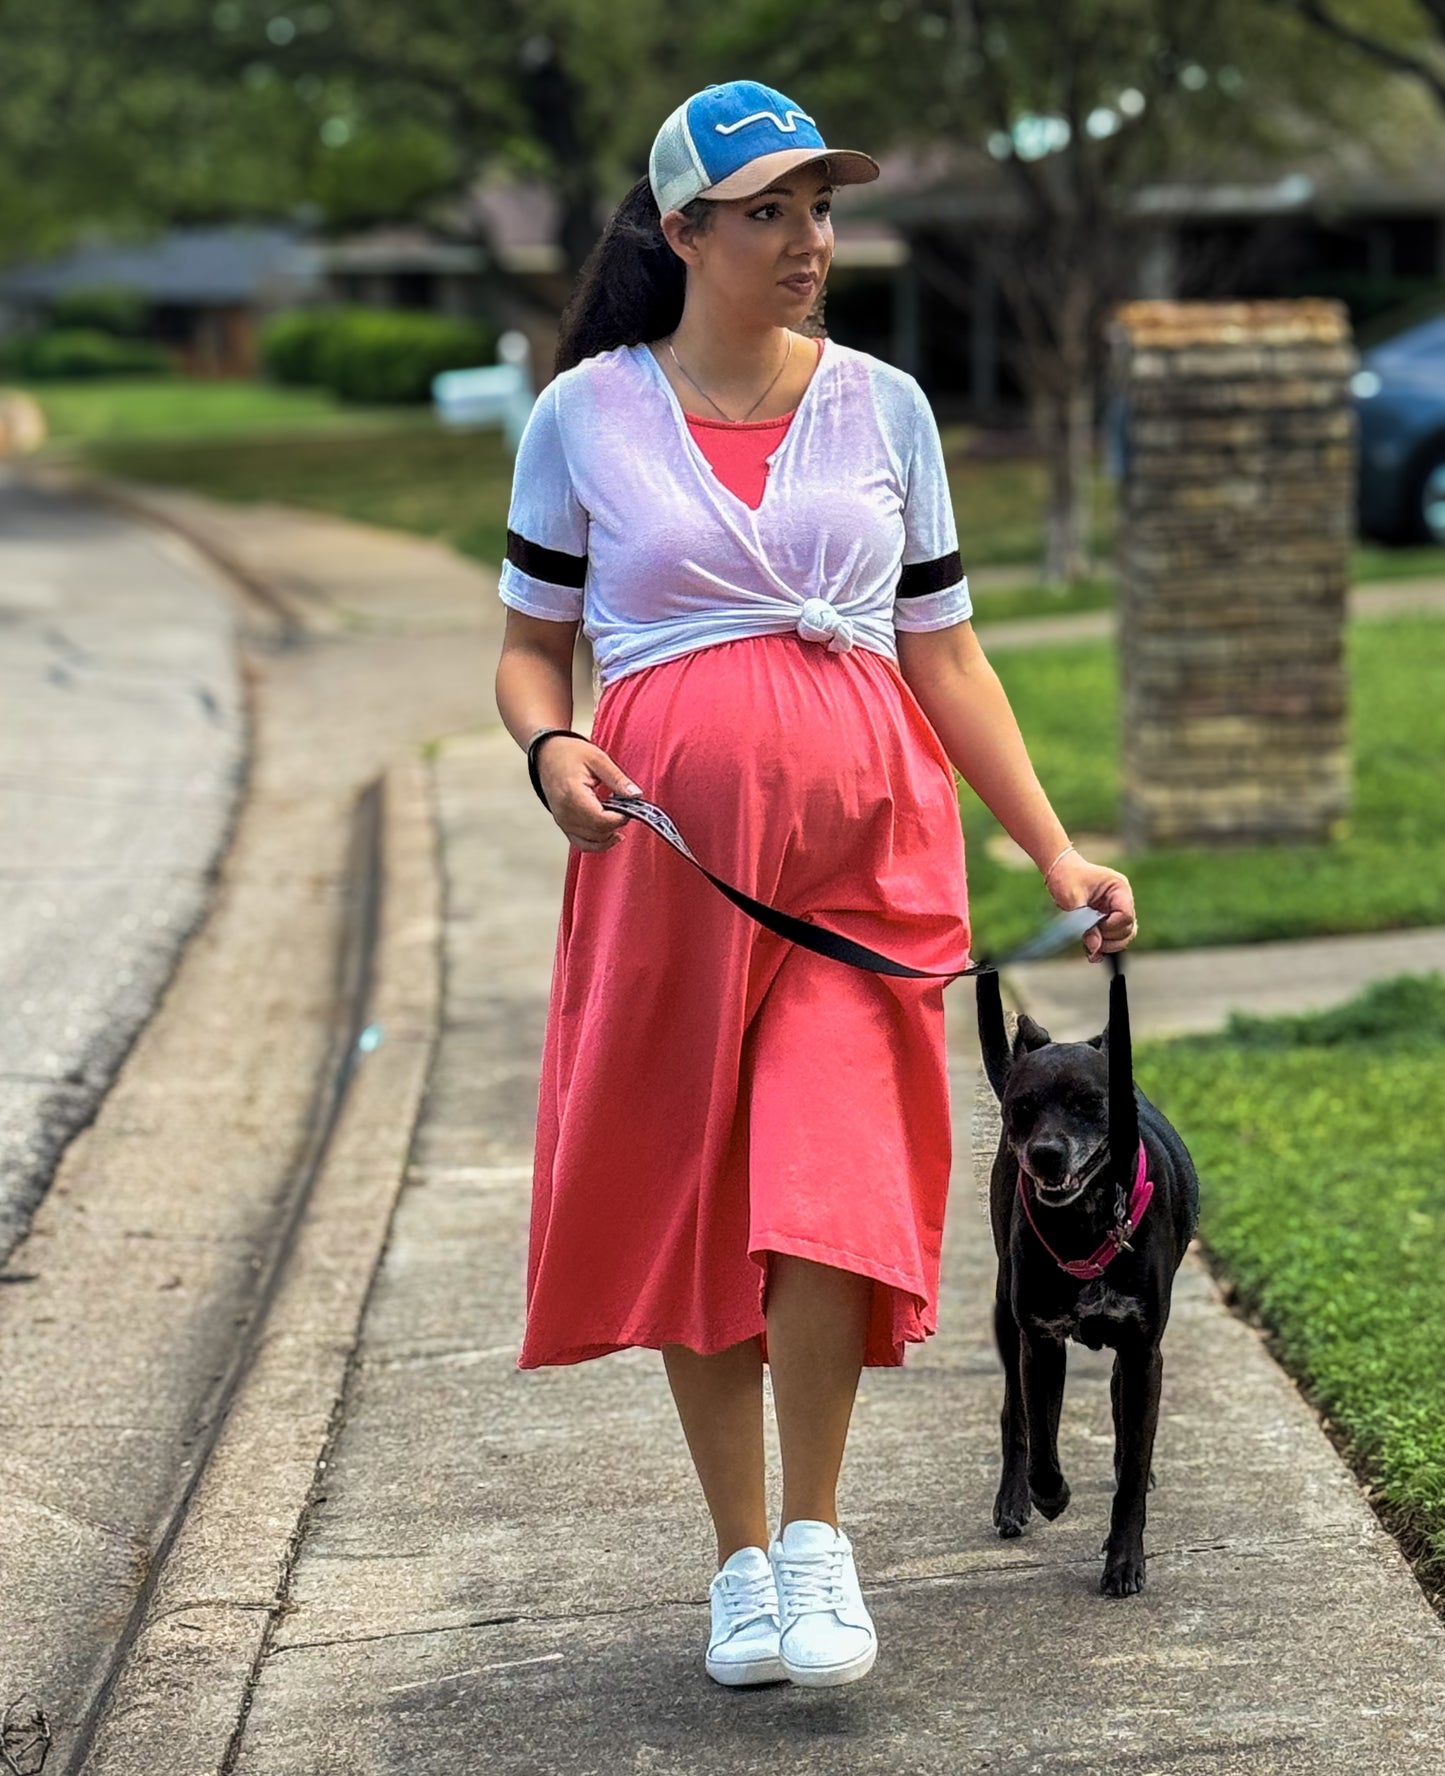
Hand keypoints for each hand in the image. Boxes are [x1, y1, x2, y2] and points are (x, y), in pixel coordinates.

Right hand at [537, 736, 640, 852]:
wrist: (547, 754)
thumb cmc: (569, 753)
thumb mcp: (598, 759)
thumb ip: (617, 779)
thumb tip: (636, 795)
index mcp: (573, 795)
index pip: (602, 820)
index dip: (621, 817)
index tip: (630, 806)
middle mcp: (565, 813)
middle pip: (598, 833)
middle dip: (617, 824)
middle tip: (626, 807)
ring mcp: (562, 821)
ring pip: (591, 842)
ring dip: (609, 834)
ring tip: (620, 818)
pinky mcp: (564, 825)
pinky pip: (582, 843)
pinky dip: (598, 843)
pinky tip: (612, 835)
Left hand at [1044, 849, 1136, 960]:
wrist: (1059, 870)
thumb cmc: (1066, 878)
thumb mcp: (1072, 899)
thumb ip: (1085, 924)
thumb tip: (1094, 947)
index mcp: (1119, 888)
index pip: (1125, 915)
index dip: (1110, 926)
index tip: (1093, 926)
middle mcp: (1122, 899)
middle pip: (1128, 929)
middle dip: (1109, 938)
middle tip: (1089, 938)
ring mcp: (1117, 909)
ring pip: (1124, 935)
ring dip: (1108, 944)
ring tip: (1089, 945)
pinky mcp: (1109, 918)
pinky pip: (1114, 937)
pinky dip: (1104, 946)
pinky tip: (1091, 953)